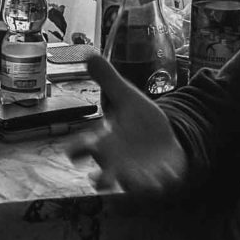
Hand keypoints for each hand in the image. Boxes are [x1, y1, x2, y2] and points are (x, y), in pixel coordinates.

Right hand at [68, 55, 187, 197]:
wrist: (164, 141)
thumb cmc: (138, 122)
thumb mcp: (126, 97)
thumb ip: (108, 79)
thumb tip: (88, 53)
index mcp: (104, 143)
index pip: (83, 148)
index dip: (76, 150)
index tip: (72, 152)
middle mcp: (118, 163)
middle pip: (104, 177)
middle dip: (103, 179)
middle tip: (98, 180)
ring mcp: (138, 174)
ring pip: (132, 186)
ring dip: (135, 184)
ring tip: (138, 182)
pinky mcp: (159, 179)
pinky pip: (159, 186)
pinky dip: (162, 182)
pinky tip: (167, 175)